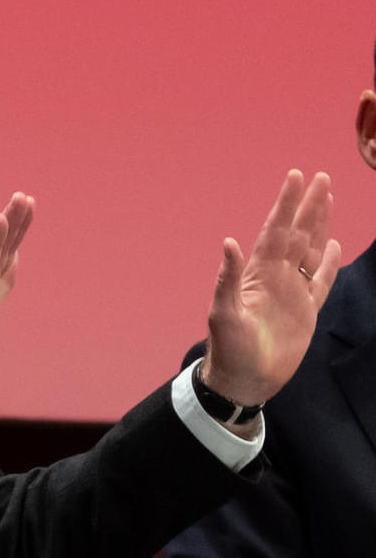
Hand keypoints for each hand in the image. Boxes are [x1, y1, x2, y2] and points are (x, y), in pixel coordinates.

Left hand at [201, 169, 340, 406]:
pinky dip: (329, 264)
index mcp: (258, 274)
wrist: (244, 380)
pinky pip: (321, 281)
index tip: (295, 177)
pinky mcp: (306, 311)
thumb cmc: (228, 349)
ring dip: (319, 226)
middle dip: (308, 206)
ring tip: (328, 199)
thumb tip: (228, 242)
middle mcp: (276, 277)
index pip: (275, 231)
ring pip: (311, 251)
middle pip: (297, 233)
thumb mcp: (223, 314)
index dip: (285, 205)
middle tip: (321, 177)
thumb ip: (227, 279)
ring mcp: (292, 292)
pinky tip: (335, 245)